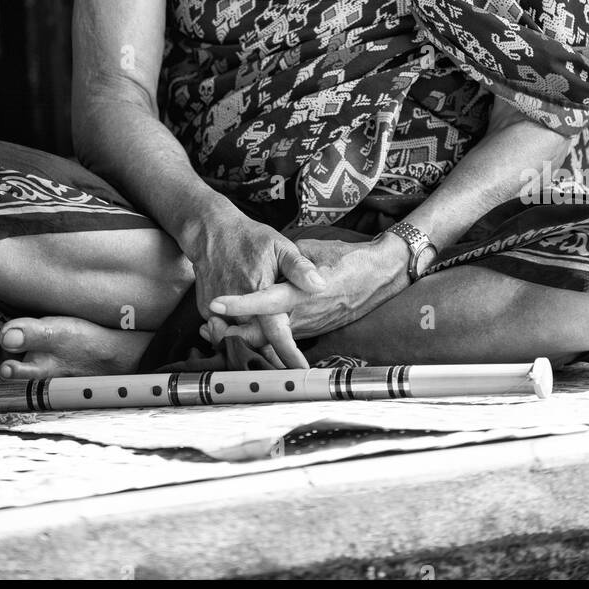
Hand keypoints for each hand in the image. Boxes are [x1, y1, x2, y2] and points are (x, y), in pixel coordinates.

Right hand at [185, 200, 326, 366]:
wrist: (210, 232)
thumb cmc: (248, 238)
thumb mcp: (279, 246)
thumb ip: (299, 268)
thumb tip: (320, 286)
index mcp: (260, 294)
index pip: (276, 333)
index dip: (288, 356)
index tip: (300, 374)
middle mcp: (238, 308)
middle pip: (257, 344)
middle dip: (273, 360)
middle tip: (290, 373)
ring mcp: (219, 312)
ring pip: (239, 341)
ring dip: (255, 351)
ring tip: (271, 364)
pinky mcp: (206, 312)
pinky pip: (224, 331)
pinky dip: (235, 336)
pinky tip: (247, 337)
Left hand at [207, 232, 409, 342]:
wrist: (381, 274)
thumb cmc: (349, 258)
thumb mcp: (318, 249)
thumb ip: (291, 258)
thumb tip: (269, 259)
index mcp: (302, 294)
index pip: (265, 302)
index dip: (239, 304)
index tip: (216, 302)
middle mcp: (303, 315)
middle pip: (261, 332)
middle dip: (232, 333)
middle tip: (207, 328)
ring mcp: (308, 326)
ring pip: (269, 338)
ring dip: (243, 335)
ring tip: (215, 328)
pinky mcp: (311, 329)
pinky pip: (281, 336)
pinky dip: (261, 335)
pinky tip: (242, 328)